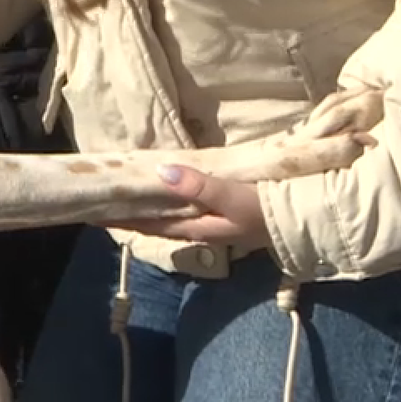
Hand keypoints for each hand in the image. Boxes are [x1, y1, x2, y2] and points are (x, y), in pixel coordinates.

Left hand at [107, 165, 270, 252]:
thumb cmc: (269, 209)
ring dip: (148, 209)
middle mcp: (202, 228)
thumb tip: (160, 173)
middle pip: (156, 223)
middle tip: (102, 204)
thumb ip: (197, 186)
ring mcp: (215, 223)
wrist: (308, 218)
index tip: (92, 213)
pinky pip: (188, 209)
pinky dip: (171, 202)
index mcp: (198, 227)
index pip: (149, 224)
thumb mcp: (232, 197)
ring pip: (171, 217)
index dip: (121, 219)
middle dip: (130, 215)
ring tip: (127, 198)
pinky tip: (168, 193)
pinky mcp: (227, 214)